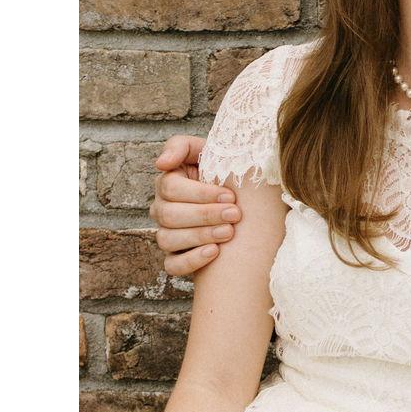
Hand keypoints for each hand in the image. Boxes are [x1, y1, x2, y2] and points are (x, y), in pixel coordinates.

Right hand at [149, 134, 240, 275]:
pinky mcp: (176, 258)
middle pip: (169, 215)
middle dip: (205, 214)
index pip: (170, 188)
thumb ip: (182, 146)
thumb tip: (161, 164)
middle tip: (235, 214)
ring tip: (229, 232)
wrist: (249, 204)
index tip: (230, 195)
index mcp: (168, 183)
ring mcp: (167, 234)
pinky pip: (172, 265)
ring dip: (201, 236)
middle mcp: (163, 209)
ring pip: (168, 239)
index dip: (200, 193)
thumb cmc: (228, 175)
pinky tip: (214, 252)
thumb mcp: (210, 152)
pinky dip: (192, 260)